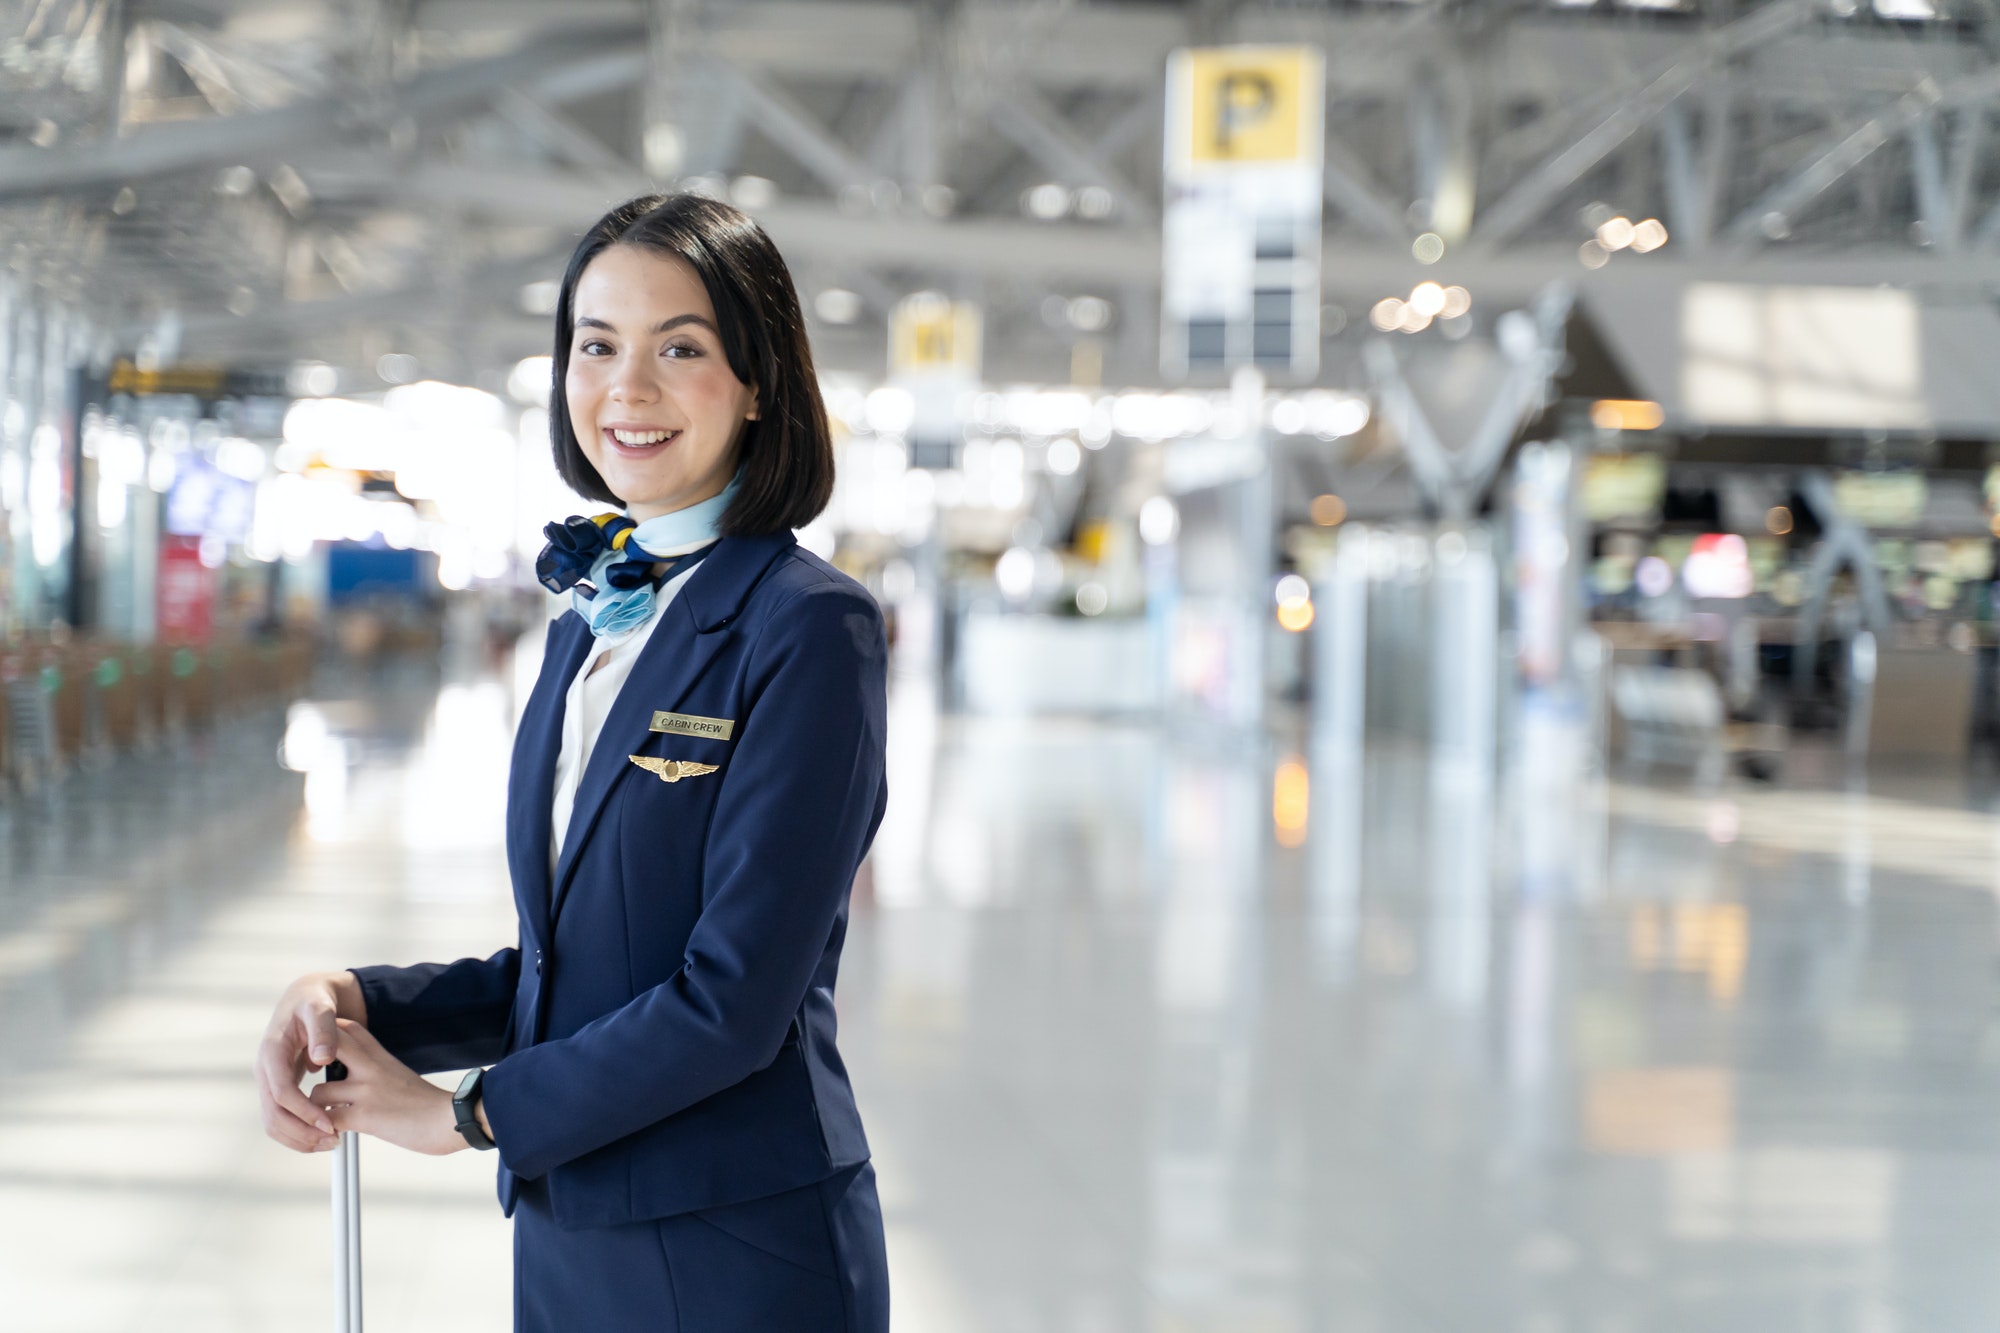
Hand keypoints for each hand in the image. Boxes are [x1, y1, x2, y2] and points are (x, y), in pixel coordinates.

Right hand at [256, 970, 366, 1153]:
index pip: (281, 1092)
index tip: (328, 1123)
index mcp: (272, 1051)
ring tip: (329, 1143)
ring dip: (298, 1138)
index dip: (303, 1111)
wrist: (304, 998)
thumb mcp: (320, 1008)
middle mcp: (265, 1069)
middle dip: (301, 1132)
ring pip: (273, 1121)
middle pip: (273, 1114)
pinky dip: (297, 1132)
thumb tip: (321, 1058)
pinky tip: (320, 1135)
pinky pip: (281, 1117)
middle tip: (331, 1140)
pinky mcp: (277, 1086)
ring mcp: (269, 1080)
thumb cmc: (313, 1001)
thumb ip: (323, 1030)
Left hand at [310, 1019, 467, 1155]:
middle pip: (328, 1046)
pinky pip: (328, 1120)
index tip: (320, 1047)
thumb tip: (354, 1081)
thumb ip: (377, 1072)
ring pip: (318, 1091)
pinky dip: (326, 1131)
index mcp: (382, 1056)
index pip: (349, 1028)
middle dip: (312, 1060)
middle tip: (310, 1080)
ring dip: (317, 1109)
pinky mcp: (365, 1116)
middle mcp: (371, 1068)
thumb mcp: (401, 1075)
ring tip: (327, 1118)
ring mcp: (366, 1091)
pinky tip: (335, 1136)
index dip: (328, 1033)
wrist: (451, 1118)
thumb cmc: (428, 1104)